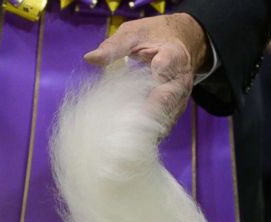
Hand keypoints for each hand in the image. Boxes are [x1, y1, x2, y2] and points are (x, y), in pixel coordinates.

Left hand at [84, 14, 209, 127]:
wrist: (181, 43)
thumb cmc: (153, 37)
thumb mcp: (133, 33)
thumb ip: (114, 46)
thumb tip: (89, 58)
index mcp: (173, 57)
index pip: (164, 70)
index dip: (146, 82)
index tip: (123, 103)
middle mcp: (180, 82)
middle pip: (164, 103)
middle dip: (140, 117)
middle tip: (113, 131)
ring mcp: (180, 99)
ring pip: (163, 121)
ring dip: (141, 130)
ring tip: (115, 139)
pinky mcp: (175, 112)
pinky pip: (161, 127)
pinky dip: (145, 133)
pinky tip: (125, 139)